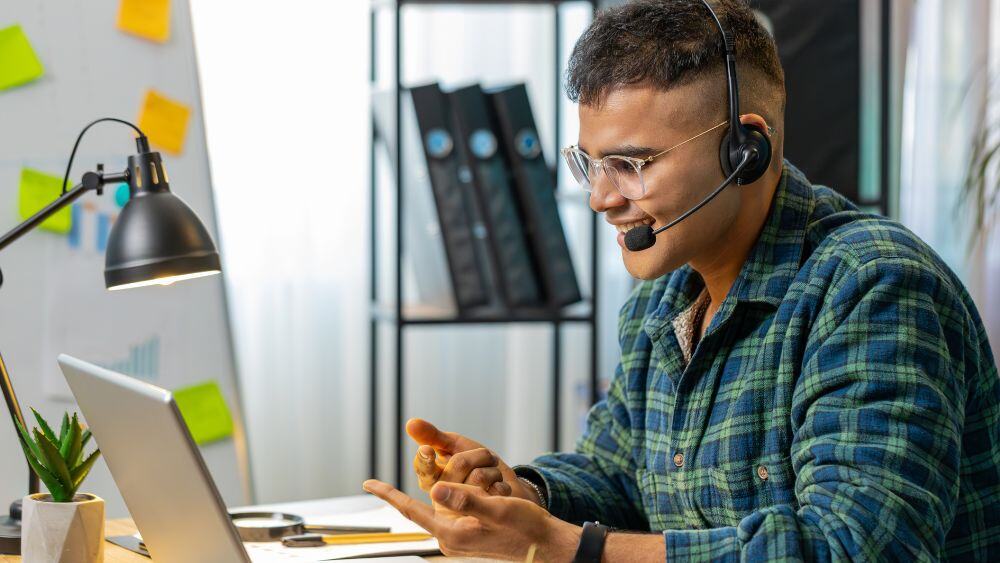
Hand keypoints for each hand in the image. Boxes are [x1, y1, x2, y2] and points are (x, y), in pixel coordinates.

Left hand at [363, 479, 579, 560]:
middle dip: (436, 480)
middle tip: (443, 459)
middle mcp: (451, 536)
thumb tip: (435, 490)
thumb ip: (466, 500)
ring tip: (475, 483)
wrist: (545, 544)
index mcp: (451, 534)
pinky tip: (482, 491)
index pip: (412, 510)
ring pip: (447, 500)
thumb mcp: (496, 509)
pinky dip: (465, 492)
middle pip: (430, 501)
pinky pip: (459, 506)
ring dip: (456, 486)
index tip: (368, 483)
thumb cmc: (524, 528)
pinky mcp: (470, 532)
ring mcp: (460, 535)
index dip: (389, 495)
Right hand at [407, 418, 538, 502]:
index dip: (425, 460)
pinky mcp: (483, 515)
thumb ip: (434, 437)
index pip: (424, 469)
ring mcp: (463, 509)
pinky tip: (498, 489)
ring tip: (492, 475)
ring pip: (479, 476)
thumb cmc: (475, 464)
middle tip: (486, 456)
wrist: (501, 483)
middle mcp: (444, 497)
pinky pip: (496, 490)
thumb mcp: (454, 446)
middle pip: (460, 463)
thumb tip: (410, 423)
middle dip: (477, 454)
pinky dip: (501, 483)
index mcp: (434, 479)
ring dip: (492, 469)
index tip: (427, 450)